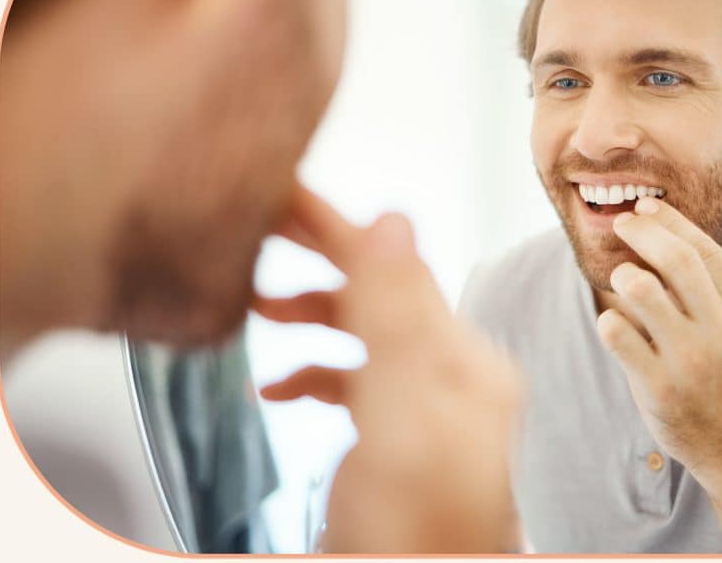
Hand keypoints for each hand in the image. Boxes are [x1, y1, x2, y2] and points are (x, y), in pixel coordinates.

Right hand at [255, 185, 521, 552]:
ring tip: (257, 305)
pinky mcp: (396, 441)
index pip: (394, 268)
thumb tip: (393, 220)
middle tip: (256, 230)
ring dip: (311, 313)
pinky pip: (353, 384)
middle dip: (316, 259)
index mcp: (464, 362)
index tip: (279, 192)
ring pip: (362, 334)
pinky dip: (313, 373)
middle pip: (378, 292)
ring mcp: (424, 410)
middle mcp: (452, 378)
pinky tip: (279, 385)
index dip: (332, 226)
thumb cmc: (421, 535)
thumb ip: (396, 320)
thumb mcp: (403, 420)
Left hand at [599, 197, 721, 492]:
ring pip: (642, 292)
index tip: (646, 208)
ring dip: (624, 275)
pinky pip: (619, 337)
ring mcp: (690, 361)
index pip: (705, 249)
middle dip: (641, 232)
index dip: (671, 221)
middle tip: (621, 223)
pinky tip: (614, 321)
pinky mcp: (658, 389)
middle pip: (674, 260)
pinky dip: (610, 321)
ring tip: (621, 276)